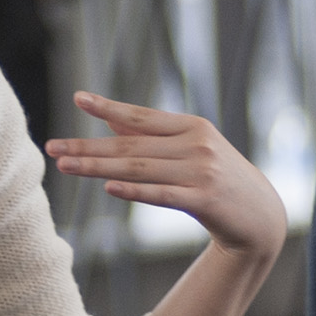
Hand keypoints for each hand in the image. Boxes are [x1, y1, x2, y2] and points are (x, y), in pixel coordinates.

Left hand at [47, 93, 286, 262]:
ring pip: (139, 169)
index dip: (109, 108)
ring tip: (66, 166)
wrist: (262, 216)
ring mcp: (201, 171)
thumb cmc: (219, 180)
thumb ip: (153, 137)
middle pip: (131, 145)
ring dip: (98, 168)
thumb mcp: (191, 150)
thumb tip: (112, 122)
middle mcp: (196, 144)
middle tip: (53, 147)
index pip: (141, 116)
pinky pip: (162, 194)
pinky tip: (108, 188)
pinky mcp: (205, 199)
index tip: (78, 99)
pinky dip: (134, 190)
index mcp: (191, 126)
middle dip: (88, 146)